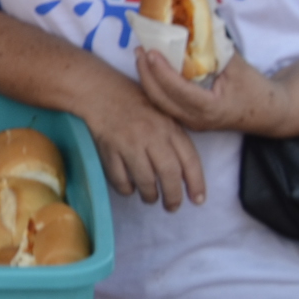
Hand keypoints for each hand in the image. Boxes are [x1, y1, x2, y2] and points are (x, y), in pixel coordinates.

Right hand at [81, 82, 207, 209]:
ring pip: (145, 180)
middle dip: (173, 196)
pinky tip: (130, 188)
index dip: (196, 183)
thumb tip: (187, 174)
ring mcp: (129, 143)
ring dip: (150, 196)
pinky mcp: (109, 150)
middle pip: (168, 174)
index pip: (189, 160)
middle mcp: (152, 135)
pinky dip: (126, 189)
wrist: (101, 92)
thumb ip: (176, 139)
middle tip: (172, 207)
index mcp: (169, 127)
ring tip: (151, 198)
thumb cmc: (136, 103)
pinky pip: (120, 179)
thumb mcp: (163, 115)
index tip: (198, 200)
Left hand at [136, 47, 286, 136]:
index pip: (178, 90)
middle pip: (161, 99)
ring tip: (141, 56)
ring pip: (160, 103)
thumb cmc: (256, 89)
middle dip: (146, 74)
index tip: (150, 52)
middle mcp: (197, 119)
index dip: (161, 71)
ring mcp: (192, 122)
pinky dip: (156, 86)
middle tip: (139, 50)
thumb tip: (195, 23)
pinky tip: (152, 69)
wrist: (269, 113)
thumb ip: (215, 48)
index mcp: (211, 108)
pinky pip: (166, 103)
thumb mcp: (238, 66)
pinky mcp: (189, 119)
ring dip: (148, 79)